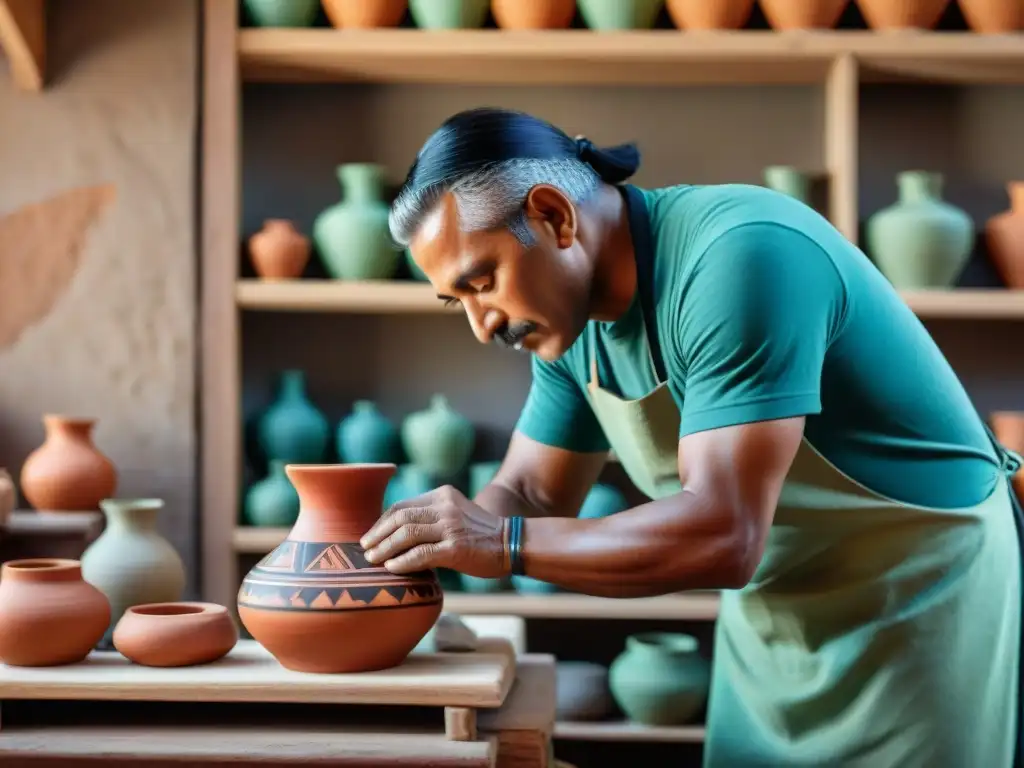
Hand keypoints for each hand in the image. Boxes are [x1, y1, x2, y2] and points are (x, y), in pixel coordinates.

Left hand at [360, 485, 508, 576]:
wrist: (511, 543)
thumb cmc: (479, 534)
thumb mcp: (454, 514)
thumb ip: (430, 517)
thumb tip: (395, 533)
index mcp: (442, 495)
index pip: (402, 506)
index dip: (381, 522)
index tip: (370, 537)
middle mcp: (445, 506)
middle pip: (400, 518)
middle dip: (378, 535)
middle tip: (365, 550)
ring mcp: (451, 526)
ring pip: (407, 534)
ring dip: (385, 548)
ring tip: (373, 560)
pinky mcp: (456, 548)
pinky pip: (421, 554)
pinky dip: (402, 562)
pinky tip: (392, 569)